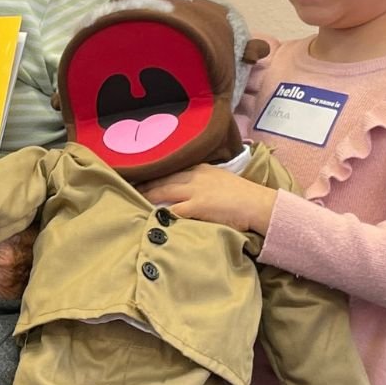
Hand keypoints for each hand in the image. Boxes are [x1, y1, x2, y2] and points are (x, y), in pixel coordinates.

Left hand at [140, 163, 278, 234]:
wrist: (259, 204)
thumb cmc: (242, 196)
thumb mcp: (219, 180)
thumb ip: (202, 182)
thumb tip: (187, 189)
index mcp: (199, 169)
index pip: (169, 169)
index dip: (152, 174)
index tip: (138, 177)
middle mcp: (194, 176)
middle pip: (161, 179)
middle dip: (143, 184)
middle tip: (127, 189)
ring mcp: (195, 190)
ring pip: (162, 191)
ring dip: (146, 197)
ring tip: (131, 201)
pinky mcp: (197, 206)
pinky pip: (172, 210)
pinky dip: (160, 213)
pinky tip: (149, 216)